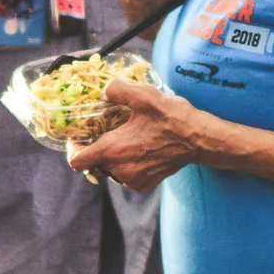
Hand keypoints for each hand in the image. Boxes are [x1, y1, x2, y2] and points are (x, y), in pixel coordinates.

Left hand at [66, 80, 209, 191]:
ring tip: (125, 139)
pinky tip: (139, 150)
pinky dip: (127, 166)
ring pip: (110, 171)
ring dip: (113, 158)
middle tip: (106, 132)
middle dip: (96, 149)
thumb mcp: (144, 96)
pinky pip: (126, 177)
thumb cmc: (171, 118)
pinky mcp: (145, 185)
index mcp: (113, 150)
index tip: (79, 138)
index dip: (74, 149)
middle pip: (94, 164)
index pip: (77, 161)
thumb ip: (118, 89)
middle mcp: (120, 170)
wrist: (199, 140)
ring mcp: (133, 180)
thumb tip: (105, 88)